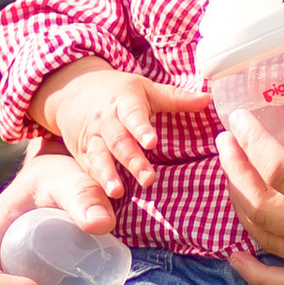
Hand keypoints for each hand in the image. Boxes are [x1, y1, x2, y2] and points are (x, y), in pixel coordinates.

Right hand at [36, 59, 205, 201]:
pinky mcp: (83, 153)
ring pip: (99, 156)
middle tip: (148, 178)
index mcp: (124, 103)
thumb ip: (176, 98)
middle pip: (118, 141)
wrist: (76, 90)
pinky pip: (88, 167)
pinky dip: (96, 180)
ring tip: (117, 192)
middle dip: (132, 160)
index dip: (141, 128)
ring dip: (107, 174)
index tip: (152, 142)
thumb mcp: (146, 89)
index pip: (132, 115)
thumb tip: (207, 99)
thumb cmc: (119, 92)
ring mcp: (92, 138)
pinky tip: (106, 195)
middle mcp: (106, 121)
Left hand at [219, 98, 283, 284]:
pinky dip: (260, 275)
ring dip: (241, 207)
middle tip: (226, 140)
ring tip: (232, 171)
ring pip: (271, 242)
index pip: (279, 171)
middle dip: (236, 172)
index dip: (251, 142)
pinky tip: (237, 255)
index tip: (240, 118)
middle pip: (264, 209)